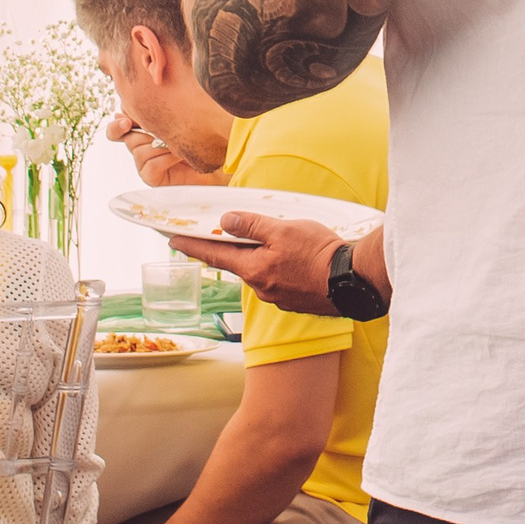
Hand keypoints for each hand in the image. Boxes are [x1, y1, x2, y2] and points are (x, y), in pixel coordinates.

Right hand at [108, 115, 221, 187]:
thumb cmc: (202, 136)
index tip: (124, 117)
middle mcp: (141, 143)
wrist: (217, 164)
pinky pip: (151, 165)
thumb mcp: (184, 117)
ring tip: (178, 144)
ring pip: (139, 149)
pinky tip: (180, 156)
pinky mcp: (151, 177)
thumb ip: (167, 108)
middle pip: (123, 134)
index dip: (119, 119)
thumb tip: (153, 94)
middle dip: (123, 127)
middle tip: (130, 124)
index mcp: (145, 126)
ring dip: (160, 145)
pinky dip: (166, 159)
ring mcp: (144, 161)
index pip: (122, 119)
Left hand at [168, 213, 345, 317]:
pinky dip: (282, 270)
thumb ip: (253, 226)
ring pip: (261, 273)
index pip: (214, 255)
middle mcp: (260, 287)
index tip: (173, 242)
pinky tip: (298, 262)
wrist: (352, 281)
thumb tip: (226, 221)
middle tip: (232, 235)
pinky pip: (280, 282)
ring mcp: (278, 298)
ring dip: (264, 259)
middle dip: (235, 250)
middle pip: (239, 264)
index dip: (192, 246)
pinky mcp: (295, 301)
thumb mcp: (284, 229)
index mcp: (253, 268)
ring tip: (285, 245)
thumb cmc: (320, 253)